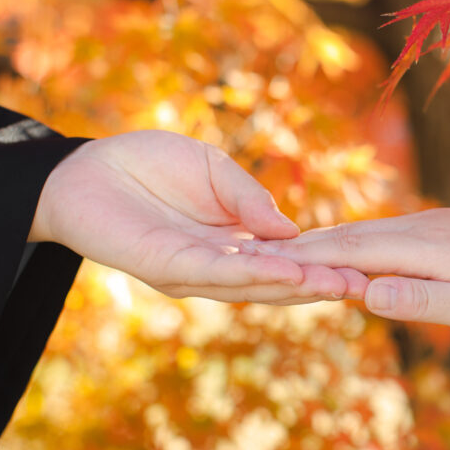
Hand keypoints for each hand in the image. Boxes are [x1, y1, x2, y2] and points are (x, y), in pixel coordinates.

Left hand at [28, 130, 366, 303]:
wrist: (85, 166)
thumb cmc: (148, 164)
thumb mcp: (215, 169)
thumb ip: (249, 198)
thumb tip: (291, 231)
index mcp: (232, 243)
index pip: (283, 260)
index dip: (320, 263)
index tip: (363, 265)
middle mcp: (215, 265)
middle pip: (274, 282)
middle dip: (318, 284)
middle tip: (364, 285)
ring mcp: (191, 271)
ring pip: (251, 285)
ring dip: (294, 285)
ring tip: (337, 283)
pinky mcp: (165, 266)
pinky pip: (216, 272)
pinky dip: (255, 272)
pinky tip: (287, 269)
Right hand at [255, 208, 449, 333]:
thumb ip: (419, 300)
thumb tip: (366, 293)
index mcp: (418, 249)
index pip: (348, 252)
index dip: (303, 257)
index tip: (259, 258)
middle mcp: (413, 229)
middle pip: (345, 236)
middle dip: (299, 245)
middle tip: (248, 251)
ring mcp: (423, 225)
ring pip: (360, 232)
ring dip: (320, 242)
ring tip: (279, 251)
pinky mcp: (433, 228)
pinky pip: (378, 233)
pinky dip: (347, 242)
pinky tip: (336, 249)